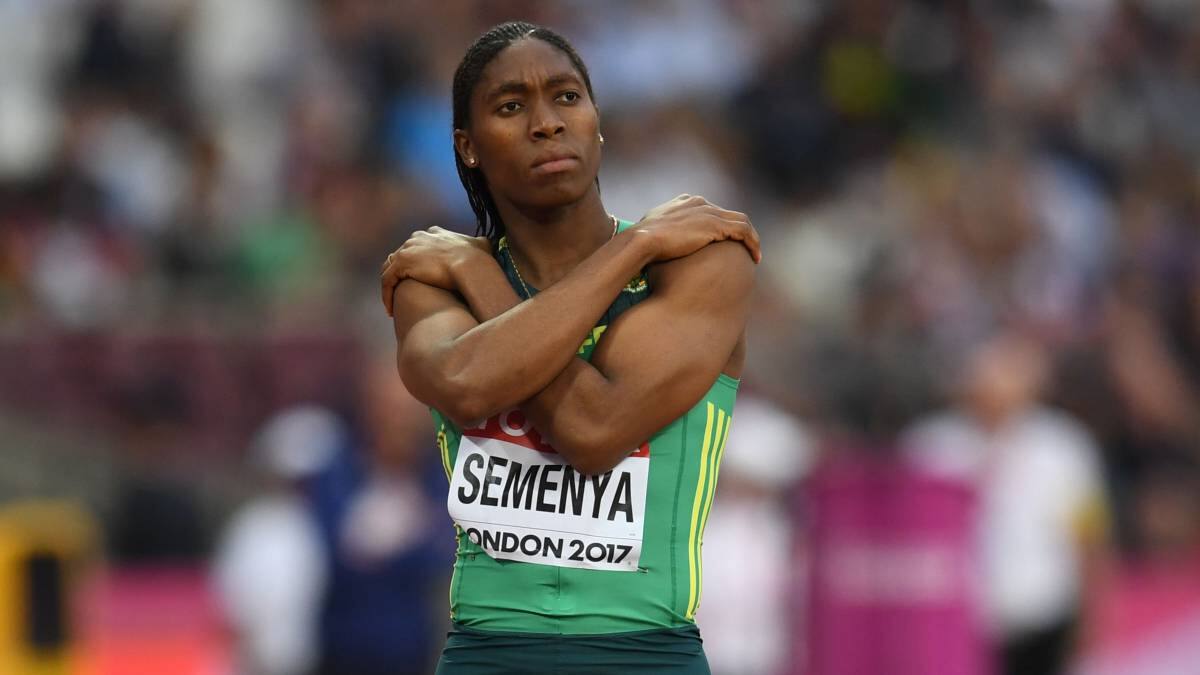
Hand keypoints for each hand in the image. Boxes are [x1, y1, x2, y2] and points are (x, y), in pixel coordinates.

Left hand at [380, 227, 492, 316]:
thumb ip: (481, 243)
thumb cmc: (478, 259)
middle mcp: (418, 238)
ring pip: (390, 268)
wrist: (470, 265)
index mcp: (434, 234)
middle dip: (400, 273)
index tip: (419, 277)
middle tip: (403, 292)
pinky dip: (386, 295)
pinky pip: (387, 280)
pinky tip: (390, 310)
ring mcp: (407, 249)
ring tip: (394, 303)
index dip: (416, 261)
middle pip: (401, 255)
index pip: (417, 245)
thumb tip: (486, 243)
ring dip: (391, 285)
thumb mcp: (482, 245)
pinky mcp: (401, 263)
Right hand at [631, 194, 760, 263]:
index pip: (710, 211)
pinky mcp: (716, 225)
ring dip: (751, 238)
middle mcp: (699, 203)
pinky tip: (755, 257)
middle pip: (727, 215)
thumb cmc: (641, 243)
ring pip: (741, 221)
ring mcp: (708, 212)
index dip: (720, 226)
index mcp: (684, 202)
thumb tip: (654, 246)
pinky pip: (744, 231)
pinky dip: (753, 242)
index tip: (724, 242)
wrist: (641, 241)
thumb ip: (658, 233)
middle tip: (744, 249)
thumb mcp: (649, 233)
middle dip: (738, 232)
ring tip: (755, 255)